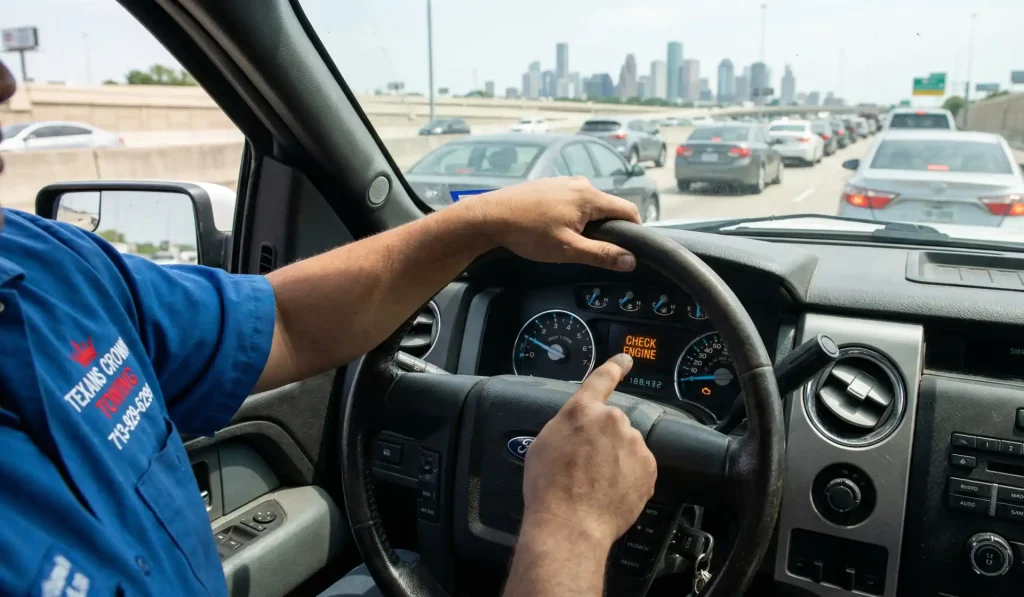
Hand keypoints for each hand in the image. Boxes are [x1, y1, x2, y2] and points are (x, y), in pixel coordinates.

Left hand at [459, 177, 640, 271]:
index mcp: (590, 196)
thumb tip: (631, 260)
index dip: (634, 230)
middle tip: (595, 250)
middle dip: (608, 228)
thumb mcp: (567, 249)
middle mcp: (580, 184)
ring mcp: (563, 182)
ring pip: (589, 204)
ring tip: (572, 240)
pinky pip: (572, 200)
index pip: (628, 210)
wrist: (491, 216)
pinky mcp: (549, 185)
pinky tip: (556, 227)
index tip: (630, 248)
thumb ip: (601, 254)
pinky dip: (573, 214)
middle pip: (608, 206)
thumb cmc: (529, 233)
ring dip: (588, 222)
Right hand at [520, 354, 656, 547]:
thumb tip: (577, 430)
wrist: (570, 524)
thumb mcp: (543, 444)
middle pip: (612, 425)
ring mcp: (633, 444)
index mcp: (582, 410)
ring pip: (627, 447)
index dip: (614, 367)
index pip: (602, 379)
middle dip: (603, 442)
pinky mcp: (648, 468)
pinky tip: (610, 493)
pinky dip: (628, 478)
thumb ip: (566, 426)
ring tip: (596, 485)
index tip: (626, 361)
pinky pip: (639, 468)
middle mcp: (612, 421)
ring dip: (616, 460)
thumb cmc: (549, 488)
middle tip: (586, 468)